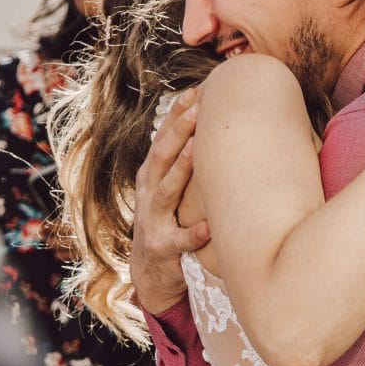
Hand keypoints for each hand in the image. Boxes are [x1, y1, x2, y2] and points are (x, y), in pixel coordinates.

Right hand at [130, 91, 209, 315]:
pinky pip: (179, 240)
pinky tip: (207, 227)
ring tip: (195, 151)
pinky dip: (193, 233)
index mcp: (152, 176)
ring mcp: (153, 220)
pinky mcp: (162, 247)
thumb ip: (185, 165)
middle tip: (197, 109)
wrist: (150, 273)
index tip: (194, 92)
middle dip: (178, 132)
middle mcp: (149, 193)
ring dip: (180, 170)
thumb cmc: (169, 223)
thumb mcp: (170, 191)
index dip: (175, 116)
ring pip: (166, 191)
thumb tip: (216, 132)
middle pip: (161, 156)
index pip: (161, 139)